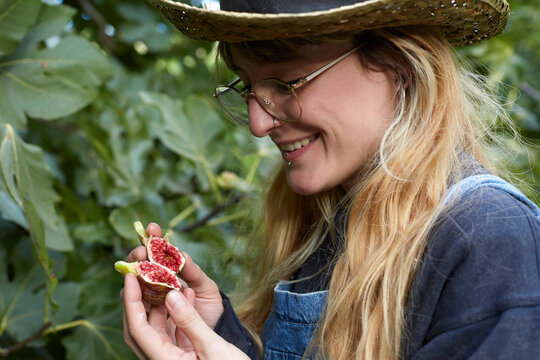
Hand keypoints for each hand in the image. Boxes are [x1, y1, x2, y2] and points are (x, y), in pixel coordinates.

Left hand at [122, 273, 248, 359]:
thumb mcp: (213, 348)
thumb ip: (190, 322)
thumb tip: (171, 296)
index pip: (137, 328)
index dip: (130, 301)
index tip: (130, 276)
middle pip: (139, 327)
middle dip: (137, 299)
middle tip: (139, 273)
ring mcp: (171, 359)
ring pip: (154, 328)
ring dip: (157, 304)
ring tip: (165, 279)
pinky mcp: (182, 357)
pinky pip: (171, 331)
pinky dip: (174, 312)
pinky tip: (186, 295)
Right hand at [126, 224, 223, 328]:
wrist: (214, 334)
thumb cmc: (211, 308)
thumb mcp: (205, 287)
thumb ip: (193, 272)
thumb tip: (180, 254)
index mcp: (171, 274)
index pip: (157, 252)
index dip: (153, 239)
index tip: (153, 227)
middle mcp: (157, 286)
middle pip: (139, 266)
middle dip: (139, 253)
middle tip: (143, 249)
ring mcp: (150, 303)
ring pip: (134, 286)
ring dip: (137, 273)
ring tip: (145, 262)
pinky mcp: (148, 322)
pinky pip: (138, 309)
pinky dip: (141, 297)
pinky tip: (154, 288)